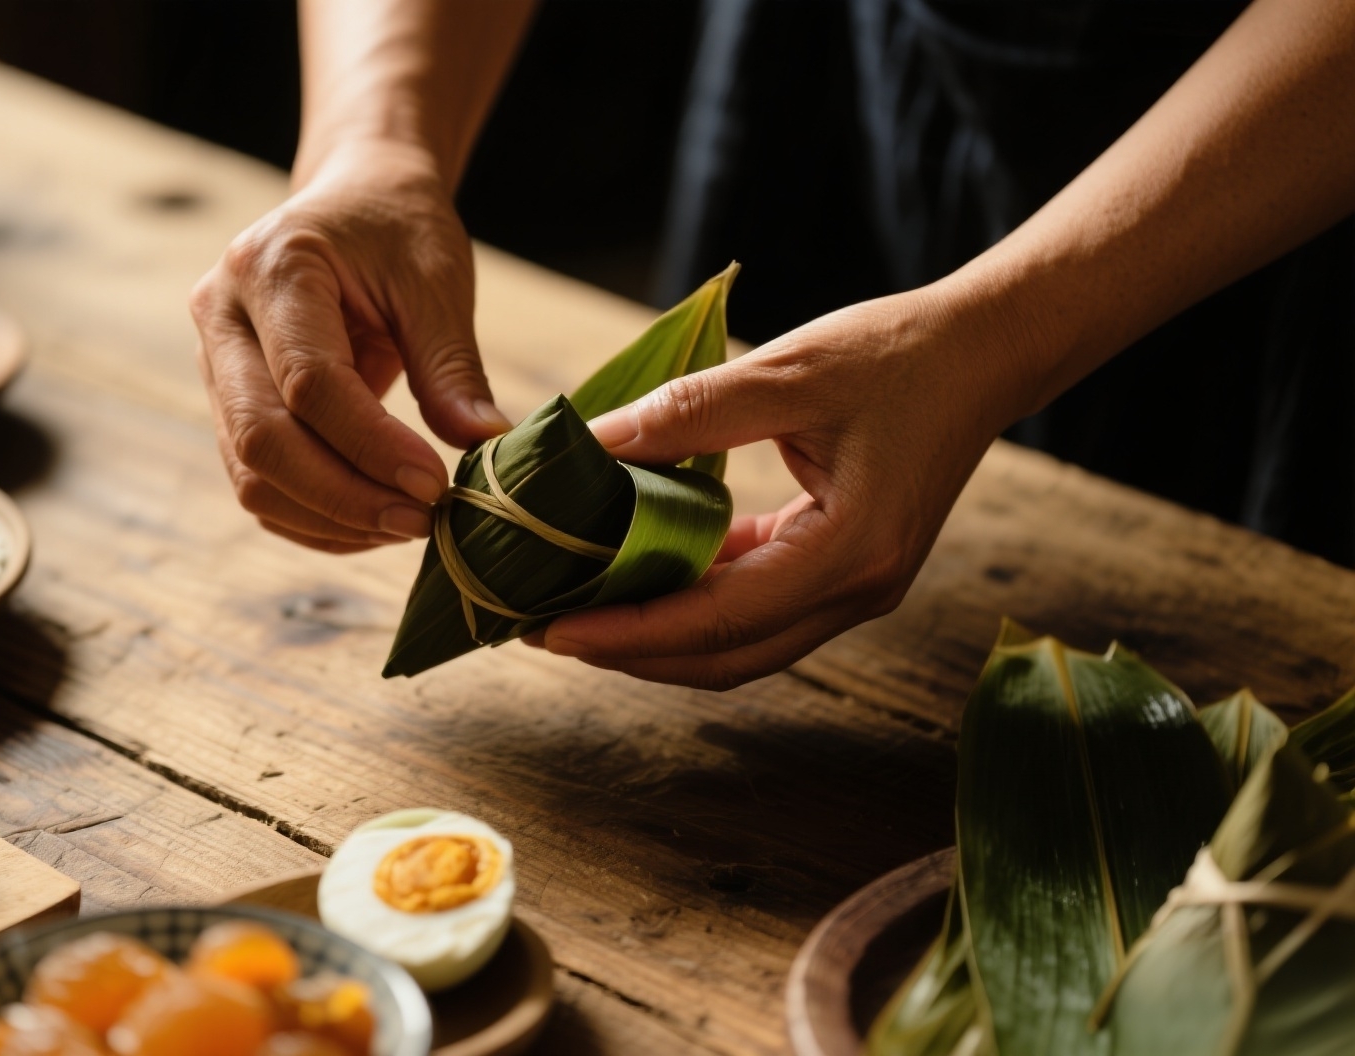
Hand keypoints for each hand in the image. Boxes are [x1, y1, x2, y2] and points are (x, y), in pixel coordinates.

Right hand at [191, 139, 510, 553]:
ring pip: (250, 473)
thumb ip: (453, 367)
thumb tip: (484, 445)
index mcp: (272, 269)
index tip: (435, 486)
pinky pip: (257, 482)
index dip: (371, 446)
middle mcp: (221, 316)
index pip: (309, 383)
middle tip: (423, 521)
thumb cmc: (398, 230)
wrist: (355, 200)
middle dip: (344, 496)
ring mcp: (212, 364)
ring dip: (329, 518)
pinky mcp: (227, 403)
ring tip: (407, 525)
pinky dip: (314, 518)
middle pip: (261, 437)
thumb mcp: (436, 283)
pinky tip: (374, 523)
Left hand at [537, 289, 1034, 689]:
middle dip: (633, 652)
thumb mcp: (787, 372)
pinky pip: (761, 606)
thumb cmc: (897, 353)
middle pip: (726, 657)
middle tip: (547, 631)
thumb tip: (592, 446)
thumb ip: (690, 414)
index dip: (630, 632)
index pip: (718, 619)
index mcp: (850, 552)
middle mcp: (858, 590)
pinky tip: (644, 572)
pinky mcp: (847, 569)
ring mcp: (857, 588)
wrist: (983, 352)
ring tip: (584, 610)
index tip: (554, 630)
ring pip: (741, 644)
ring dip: (663, 636)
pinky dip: (699, 601)